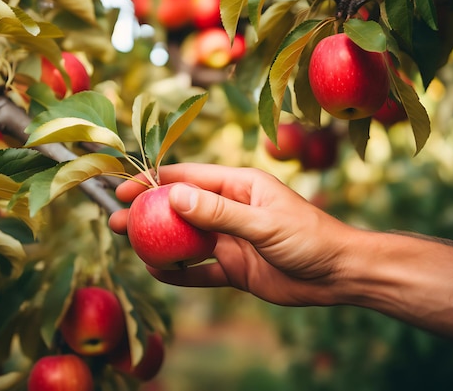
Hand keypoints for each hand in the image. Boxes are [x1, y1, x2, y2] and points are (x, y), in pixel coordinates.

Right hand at [109, 163, 359, 306]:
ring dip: (158, 241)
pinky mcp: (235, 267)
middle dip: (148, 212)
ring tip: (128, 244)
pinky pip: (200, 270)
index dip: (153, 182)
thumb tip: (174, 194)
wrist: (338, 274)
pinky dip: (179, 272)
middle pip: (179, 208)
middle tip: (114, 220)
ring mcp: (230, 239)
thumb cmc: (308, 238)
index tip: (124, 190)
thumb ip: (218, 211)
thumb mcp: (262, 222)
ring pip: (185, 239)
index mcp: (238, 186)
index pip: (187, 179)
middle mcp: (230, 209)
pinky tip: (158, 272)